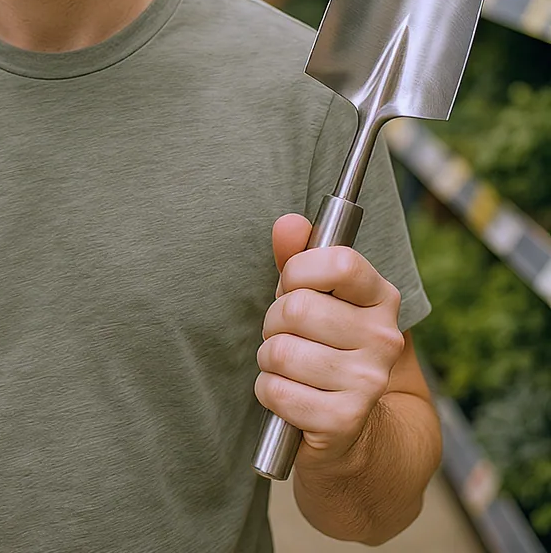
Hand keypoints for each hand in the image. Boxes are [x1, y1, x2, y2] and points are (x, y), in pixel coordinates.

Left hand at [254, 213, 404, 466]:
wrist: (354, 431)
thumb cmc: (323, 347)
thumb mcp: (314, 298)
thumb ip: (297, 258)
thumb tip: (287, 223)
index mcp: (381, 298)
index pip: (338, 262)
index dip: (298, 271)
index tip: (292, 287)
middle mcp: (384, 338)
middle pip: (297, 308)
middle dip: (274, 322)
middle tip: (288, 336)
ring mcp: (368, 381)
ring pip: (280, 351)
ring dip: (269, 360)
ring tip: (289, 366)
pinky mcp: (344, 419)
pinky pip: (276, 391)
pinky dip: (269, 392)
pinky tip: (289, 396)